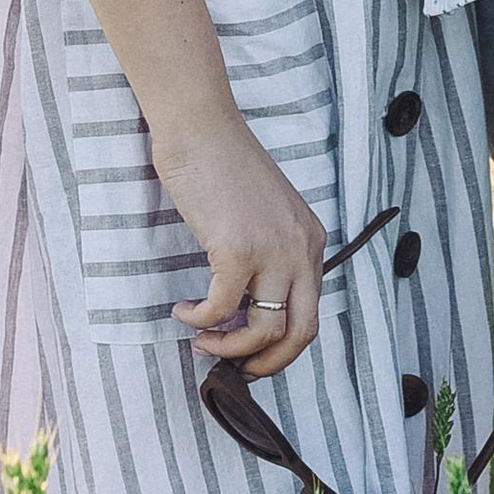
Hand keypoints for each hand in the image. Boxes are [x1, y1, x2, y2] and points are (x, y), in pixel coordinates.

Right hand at [156, 112, 326, 380]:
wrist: (200, 125)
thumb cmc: (222, 164)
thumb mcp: (263, 213)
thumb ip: (268, 253)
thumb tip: (247, 306)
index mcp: (310, 240)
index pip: (310, 312)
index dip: (280, 343)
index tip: (250, 350)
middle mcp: (300, 247)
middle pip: (301, 332)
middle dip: (268, 363)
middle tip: (235, 368)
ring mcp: (272, 249)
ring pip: (264, 330)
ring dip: (228, 348)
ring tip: (201, 340)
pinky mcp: (236, 249)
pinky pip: (221, 309)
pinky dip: (199, 320)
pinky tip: (182, 311)